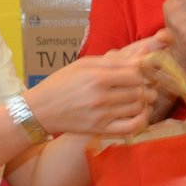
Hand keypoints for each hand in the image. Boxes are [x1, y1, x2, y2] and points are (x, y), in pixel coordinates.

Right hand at [26, 48, 156, 136]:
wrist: (40, 110)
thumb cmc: (61, 83)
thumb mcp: (83, 65)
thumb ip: (113, 61)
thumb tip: (142, 55)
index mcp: (96, 78)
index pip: (134, 74)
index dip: (141, 72)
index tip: (137, 72)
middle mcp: (100, 98)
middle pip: (138, 91)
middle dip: (144, 86)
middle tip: (142, 85)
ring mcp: (101, 116)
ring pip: (138, 107)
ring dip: (143, 101)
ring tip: (139, 97)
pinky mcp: (100, 130)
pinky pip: (131, 127)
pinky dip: (141, 120)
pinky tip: (140, 113)